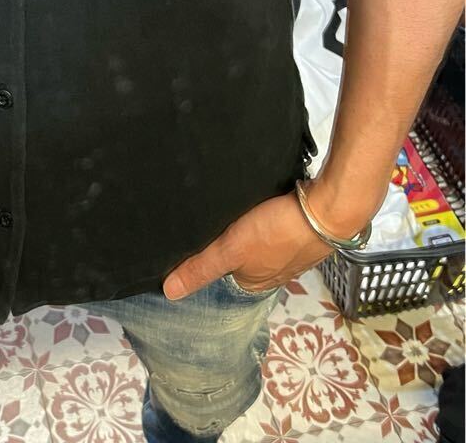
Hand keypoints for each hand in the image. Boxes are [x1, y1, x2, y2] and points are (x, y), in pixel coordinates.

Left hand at [161, 189, 333, 298]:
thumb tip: (169, 292)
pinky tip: (257, 207)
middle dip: (227, 245)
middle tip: (205, 224)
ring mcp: (290, 252)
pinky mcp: (300, 229)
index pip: (222, 278)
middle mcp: (273, 273)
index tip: (188, 247)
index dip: (206, 263)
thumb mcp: (233, 250)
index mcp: (255, 283)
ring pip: (258, 243)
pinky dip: (264, 219)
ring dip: (246, 231)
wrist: (329, 210)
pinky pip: (274, 227)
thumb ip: (202, 268)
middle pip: (241, 260)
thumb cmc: (279, 233)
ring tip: (228, 213)